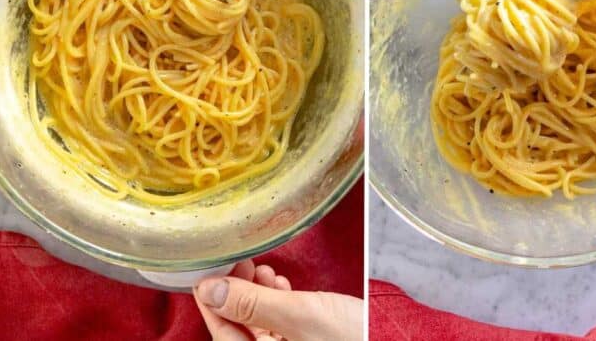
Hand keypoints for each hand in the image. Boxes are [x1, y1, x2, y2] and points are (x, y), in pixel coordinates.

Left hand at [194, 259, 362, 340]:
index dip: (211, 304)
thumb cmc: (353, 337)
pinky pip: (281, 323)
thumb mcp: (298, 316)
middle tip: (234, 262)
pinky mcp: (309, 340)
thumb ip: (252, 304)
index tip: (203, 276)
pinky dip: (276, 300)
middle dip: (235, 293)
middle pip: (241, 328)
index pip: (223, 335)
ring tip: (259, 267)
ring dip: (256, 294)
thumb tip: (210, 291)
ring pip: (260, 323)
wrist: (392, 338)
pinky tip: (280, 282)